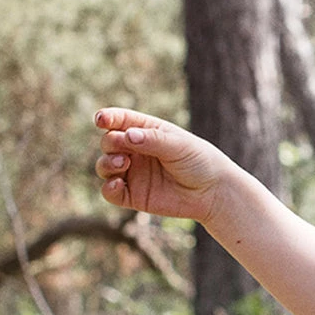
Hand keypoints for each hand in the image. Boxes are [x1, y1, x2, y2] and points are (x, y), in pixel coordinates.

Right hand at [94, 107, 235, 223]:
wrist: (213, 192)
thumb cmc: (199, 161)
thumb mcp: (178, 145)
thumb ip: (153, 139)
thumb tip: (127, 136)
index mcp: (146, 131)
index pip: (119, 120)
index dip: (106, 118)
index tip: (100, 120)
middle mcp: (135, 151)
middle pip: (108, 142)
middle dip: (110, 143)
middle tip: (125, 150)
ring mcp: (133, 173)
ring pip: (104, 166)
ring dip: (107, 163)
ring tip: (124, 163)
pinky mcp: (133, 195)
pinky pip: (110, 192)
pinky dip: (109, 188)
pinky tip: (118, 184)